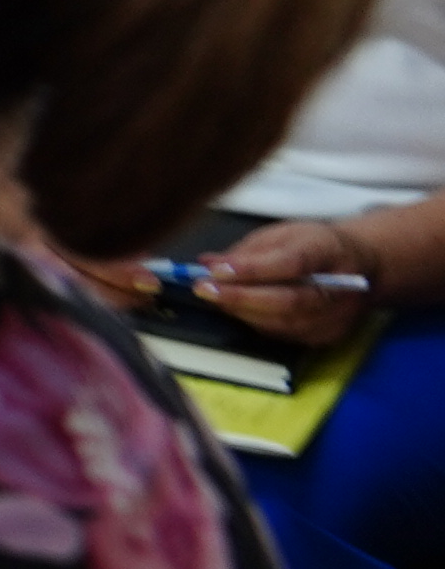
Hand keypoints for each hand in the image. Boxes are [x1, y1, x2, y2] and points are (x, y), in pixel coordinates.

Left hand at [202, 219, 386, 346]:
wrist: (363, 265)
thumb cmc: (316, 246)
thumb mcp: (284, 233)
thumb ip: (248, 250)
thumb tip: (209, 263)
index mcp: (329, 251)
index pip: (292, 263)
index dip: (252, 269)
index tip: (216, 270)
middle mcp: (340, 287)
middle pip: (289, 300)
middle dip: (240, 297)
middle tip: (204, 289)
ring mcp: (338, 316)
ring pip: (284, 323)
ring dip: (242, 312)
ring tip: (214, 298)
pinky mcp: (329, 335)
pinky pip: (285, 334)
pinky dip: (256, 322)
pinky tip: (237, 309)